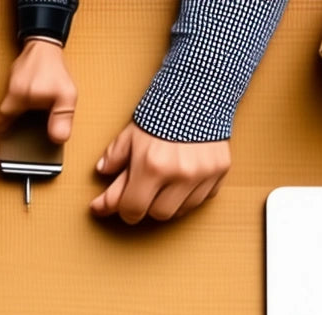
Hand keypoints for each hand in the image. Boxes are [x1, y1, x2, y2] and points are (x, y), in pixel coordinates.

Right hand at [0, 39, 76, 143]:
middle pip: (3, 116)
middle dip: (7, 127)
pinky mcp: (14, 80)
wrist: (45, 43)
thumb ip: (62, 118)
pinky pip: (13, 96)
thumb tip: (57, 139)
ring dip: (14, 115)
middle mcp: (10, 92)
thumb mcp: (65, 96)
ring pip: (8, 105)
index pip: (0, 122)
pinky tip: (30, 107)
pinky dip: (19, 104)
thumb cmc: (54, 69)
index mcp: (18, 99)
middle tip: (12, 137)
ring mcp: (10, 85)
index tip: (1, 144)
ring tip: (24, 124)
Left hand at [90, 122, 228, 223]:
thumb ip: (115, 157)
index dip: (124, 209)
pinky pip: (202, 199)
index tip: (119, 206)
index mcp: (152, 167)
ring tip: (164, 183)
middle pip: (158, 214)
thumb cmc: (161, 113)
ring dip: (169, 202)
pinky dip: (190, 195)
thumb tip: (102, 172)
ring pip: (181, 210)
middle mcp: (179, 175)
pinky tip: (183, 180)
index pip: (133, 209)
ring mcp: (202, 175)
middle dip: (148, 205)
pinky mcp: (220, 172)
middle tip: (144, 191)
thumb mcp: (131, 134)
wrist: (198, 92)